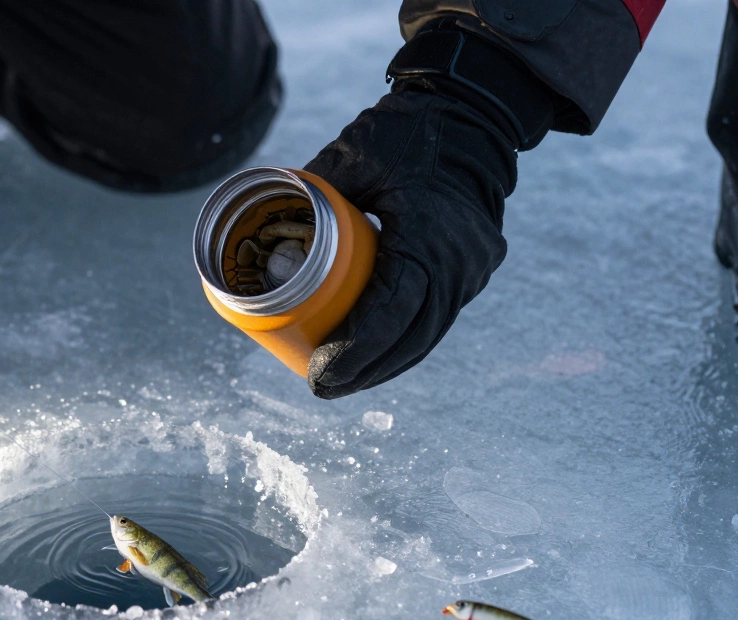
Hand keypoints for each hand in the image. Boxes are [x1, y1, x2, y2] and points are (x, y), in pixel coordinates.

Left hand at [303, 86, 517, 397]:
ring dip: (386, 366)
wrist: (473, 114)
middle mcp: (460, 261)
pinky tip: (375, 362)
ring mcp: (473, 269)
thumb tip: (263, 227)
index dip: (355, 348)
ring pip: (428, 336)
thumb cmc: (407, 129)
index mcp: (430, 233)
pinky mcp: (474, 272)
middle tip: (320, 387)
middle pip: (411, 337)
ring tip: (342, 383)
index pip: (391, 309)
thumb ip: (310, 191)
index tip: (318, 371)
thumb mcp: (352, 154)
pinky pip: (437, 319)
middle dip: (365, 371)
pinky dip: (405, 344)